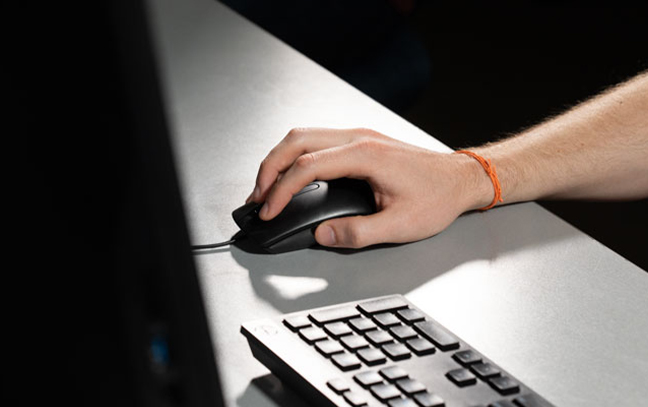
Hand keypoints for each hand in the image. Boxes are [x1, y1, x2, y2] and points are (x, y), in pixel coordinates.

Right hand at [247, 128, 490, 248]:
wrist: (460, 179)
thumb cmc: (437, 197)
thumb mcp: (400, 225)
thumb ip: (357, 233)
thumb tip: (322, 235)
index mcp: (365, 155)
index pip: (307, 166)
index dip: (281, 190)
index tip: (269, 210)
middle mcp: (358, 138)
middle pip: (296, 141)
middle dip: (269, 168)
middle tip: (256, 197)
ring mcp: (358, 136)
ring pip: (303, 136)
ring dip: (279, 159)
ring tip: (266, 187)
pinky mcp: (360, 142)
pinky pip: (316, 141)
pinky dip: (295, 157)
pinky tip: (291, 175)